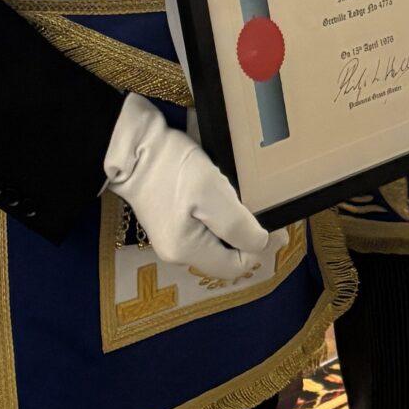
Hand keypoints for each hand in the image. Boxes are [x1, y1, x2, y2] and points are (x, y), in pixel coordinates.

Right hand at [104, 93, 271, 279]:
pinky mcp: (169, 214)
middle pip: (228, 253)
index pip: (238, 265)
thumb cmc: (168, 166)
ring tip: (246, 196)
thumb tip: (263, 244)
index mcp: (187, 251)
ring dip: (235, 221)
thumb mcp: (211, 194)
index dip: (263, 247)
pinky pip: (205, 222)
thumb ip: (238, 226)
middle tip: (265, 206)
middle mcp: (178, 250)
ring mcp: (171, 233)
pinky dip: (220, 210)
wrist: (128, 143)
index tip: (280, 222)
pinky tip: (223, 190)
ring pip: (217, 237)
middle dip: (249, 234)